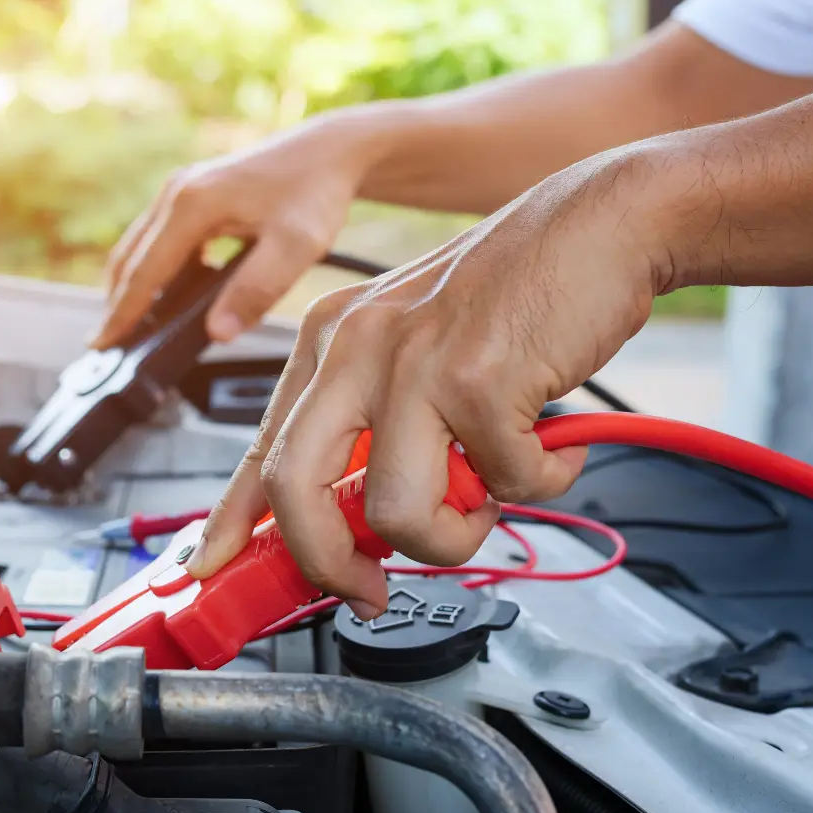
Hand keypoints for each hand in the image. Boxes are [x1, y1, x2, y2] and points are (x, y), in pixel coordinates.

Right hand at [91, 114, 382, 348]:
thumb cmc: (316, 194)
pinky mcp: (192, 190)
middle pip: (130, 257)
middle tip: (106, 346)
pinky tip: (164, 294)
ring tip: (127, 326)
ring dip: (130, 285)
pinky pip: (157, 236)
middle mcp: (176, 191)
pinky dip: (150, 267)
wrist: (331, 150)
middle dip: (116, 303)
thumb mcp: (297, 247)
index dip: (123, 313)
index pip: (145, 271)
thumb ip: (257, 290)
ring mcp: (181, 187)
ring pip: (139, 245)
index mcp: (191, 204)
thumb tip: (217, 333)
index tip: (102, 345)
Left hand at [182, 150, 668, 616]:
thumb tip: (360, 520)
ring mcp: (412, 362)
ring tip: (494, 496)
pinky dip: (541, 481)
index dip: (231, 520)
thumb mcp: (415, 344)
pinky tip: (555, 444)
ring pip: (395, 512)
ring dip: (455, 535)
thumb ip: (377, 419)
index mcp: (329, 340)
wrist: (604, 221)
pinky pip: (502, 486)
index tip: (208, 566)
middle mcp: (355, 347)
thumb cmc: (517, 292)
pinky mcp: (478, 380)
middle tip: (367, 590)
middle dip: (326, 563)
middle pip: (294, 489)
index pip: (261, 447)